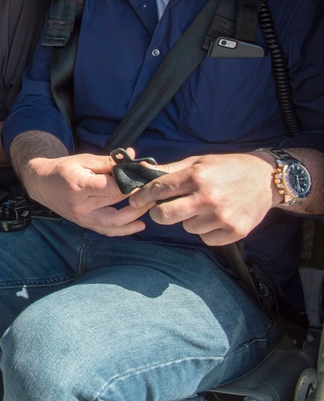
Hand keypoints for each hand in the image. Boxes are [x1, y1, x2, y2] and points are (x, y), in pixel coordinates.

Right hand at [22, 152, 149, 236]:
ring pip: (115, 222)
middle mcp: (81, 205)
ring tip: (150, 206)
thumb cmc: (63, 169)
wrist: (42, 184)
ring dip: (135, 216)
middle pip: (116, 203)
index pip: (112, 188)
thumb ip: (109, 161)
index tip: (146, 179)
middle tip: (154, 190)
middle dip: (138, 197)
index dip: (131, 184)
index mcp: (79, 186)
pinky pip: (107, 230)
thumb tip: (133, 156)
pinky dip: (125, 229)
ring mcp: (82, 218)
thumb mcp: (84, 160)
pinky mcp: (84, 224)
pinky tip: (139, 225)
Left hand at [128, 152, 275, 245]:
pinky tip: (214, 218)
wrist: (266, 179)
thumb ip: (170, 170)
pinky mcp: (234, 231)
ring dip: (188, 221)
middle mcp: (208, 197)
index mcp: (196, 177)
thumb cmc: (227, 168)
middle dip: (158, 213)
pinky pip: (205, 239)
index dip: (142, 196)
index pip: (158, 190)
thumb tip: (141, 169)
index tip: (135, 201)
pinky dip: (206, 231)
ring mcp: (222, 216)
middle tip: (163, 209)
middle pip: (164, 216)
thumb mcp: (198, 162)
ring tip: (201, 208)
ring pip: (186, 228)